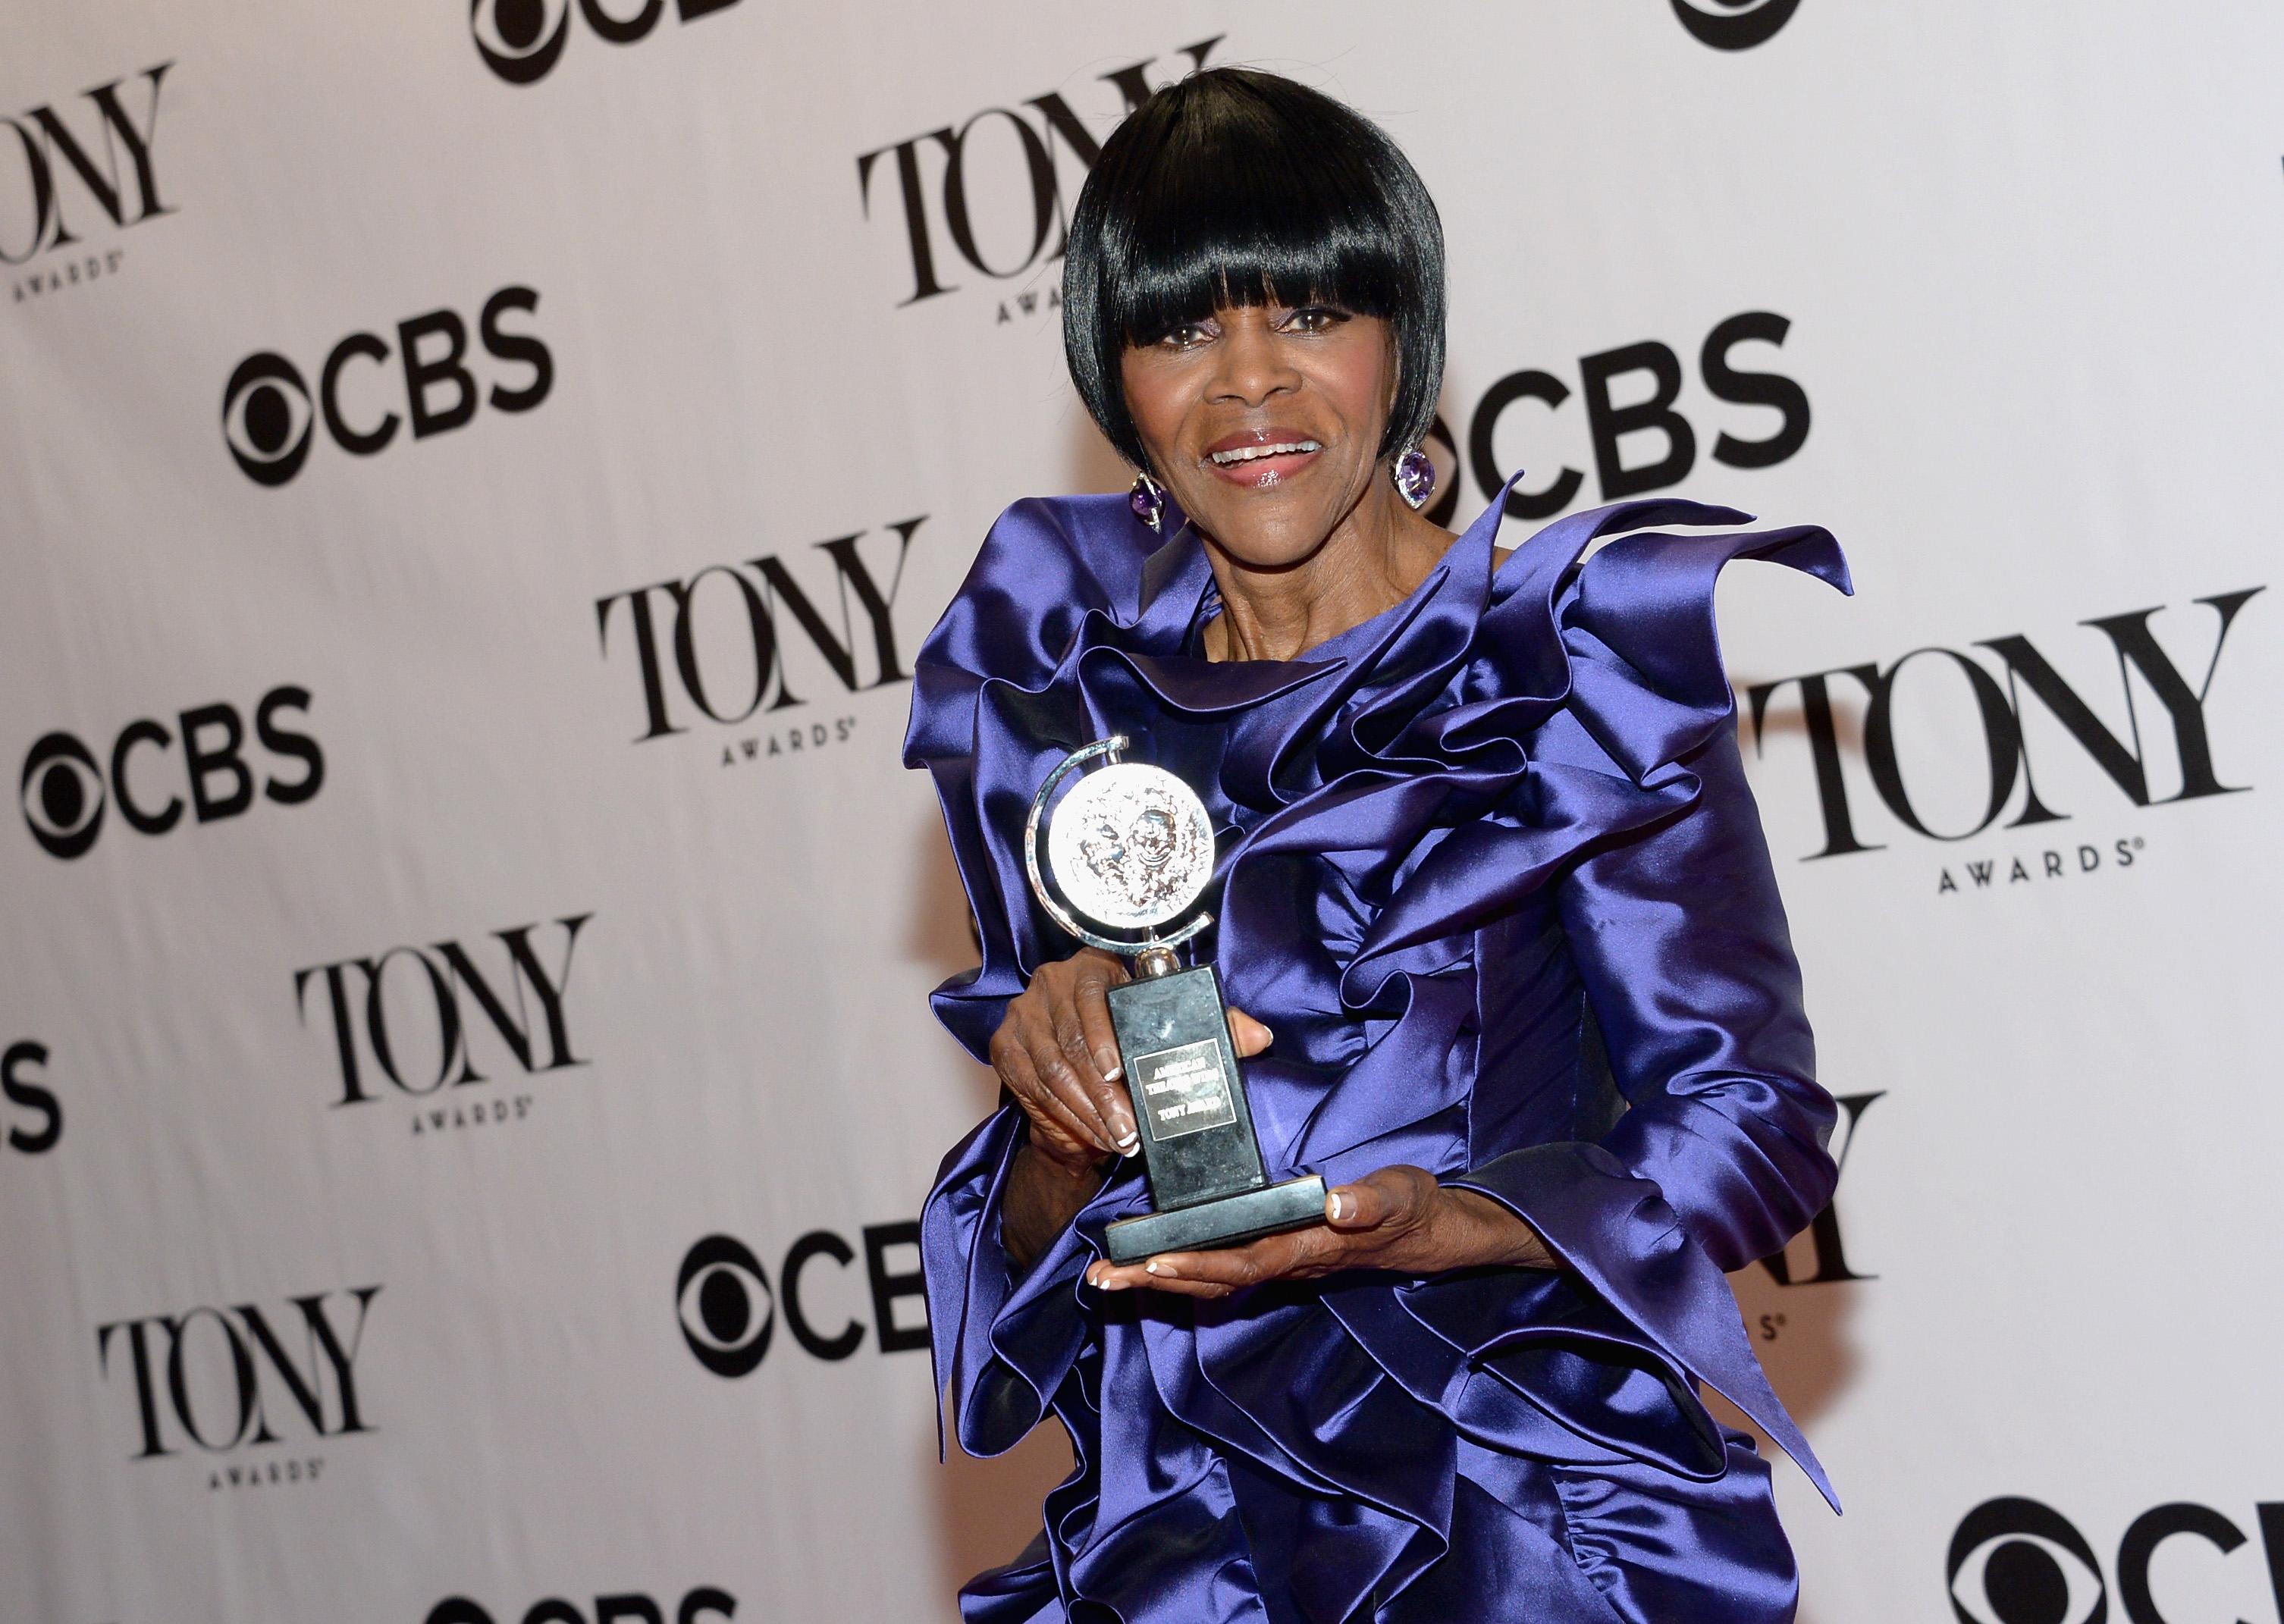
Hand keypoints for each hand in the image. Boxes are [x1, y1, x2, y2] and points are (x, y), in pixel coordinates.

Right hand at [989, 948, 1272, 1172]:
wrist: (1084, 1086)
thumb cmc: (1130, 1052)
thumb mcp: (1172, 1038)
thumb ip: (1218, 1031)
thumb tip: (1258, 1035)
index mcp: (1095, 967)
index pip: (1094, 992)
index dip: (1104, 1033)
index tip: (1119, 1071)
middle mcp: (1051, 983)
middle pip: (1073, 1038)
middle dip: (1104, 1091)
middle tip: (1129, 1126)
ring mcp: (1024, 1015)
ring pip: (1054, 1067)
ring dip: (1088, 1109)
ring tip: (1118, 1135)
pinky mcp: (1006, 1047)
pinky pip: (1034, 1085)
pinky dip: (1065, 1115)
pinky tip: (1092, 1132)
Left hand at [1082, 1165, 1555, 1298]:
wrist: (1431, 1233)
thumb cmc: (1412, 1209)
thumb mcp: (1401, 1195)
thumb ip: (1371, 1200)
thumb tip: (1337, 1203)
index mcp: (1308, 1248)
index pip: (1243, 1261)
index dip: (1198, 1263)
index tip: (1153, 1260)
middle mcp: (1286, 1263)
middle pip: (1210, 1279)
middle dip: (1155, 1280)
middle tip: (1099, 1279)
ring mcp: (1280, 1264)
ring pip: (1209, 1279)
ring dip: (1157, 1280)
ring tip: (1105, 1279)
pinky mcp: (1278, 1256)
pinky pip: (1220, 1268)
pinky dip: (1181, 1270)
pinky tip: (1150, 1268)